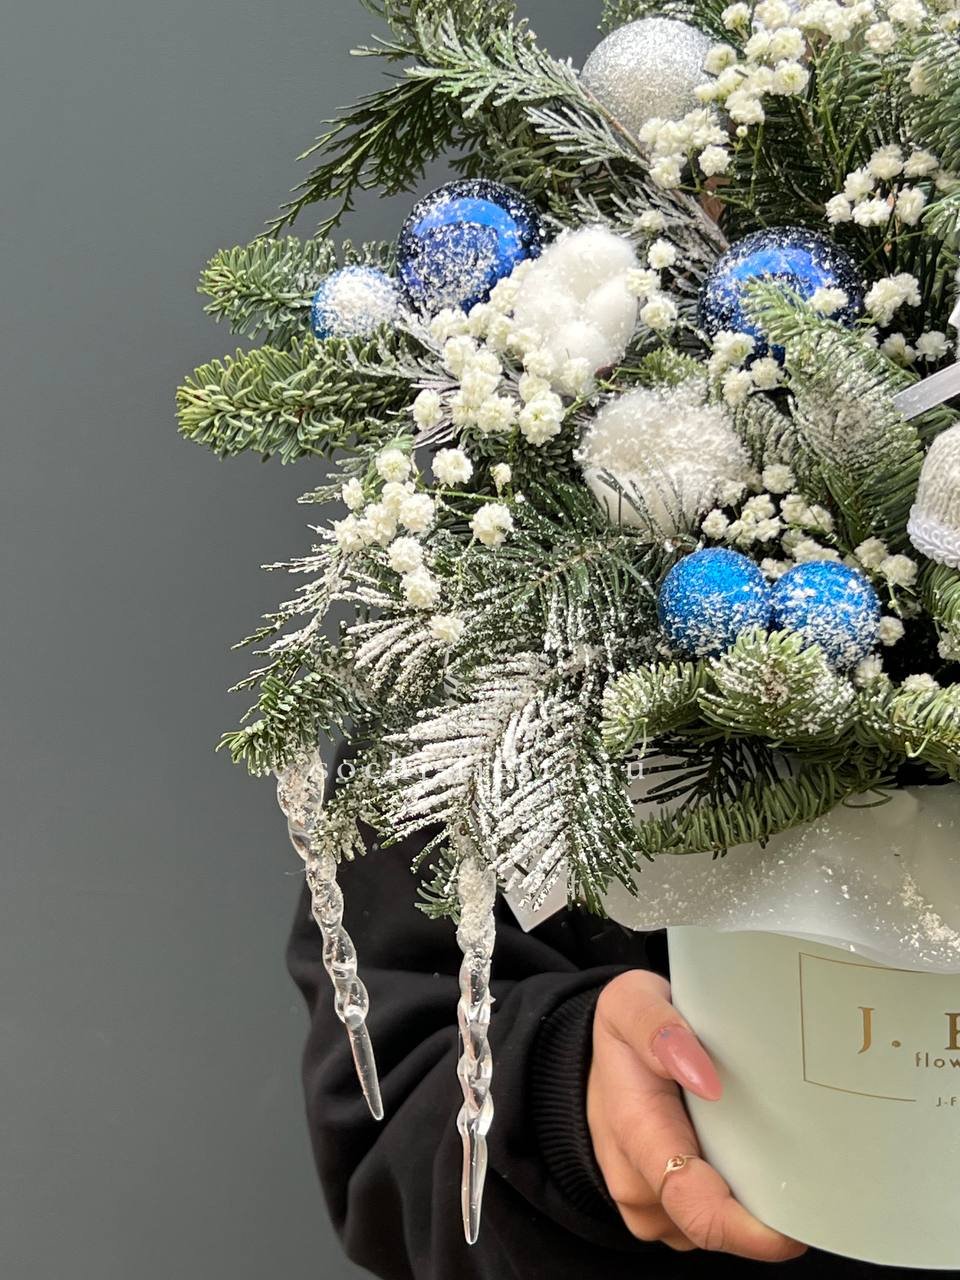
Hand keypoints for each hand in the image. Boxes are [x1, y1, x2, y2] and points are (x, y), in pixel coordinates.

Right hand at [587, 970, 806, 1260]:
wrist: (583, 1064)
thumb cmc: (619, 1033)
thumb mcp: (628, 1002)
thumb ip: (657, 1030)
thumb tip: (705, 1078)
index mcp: (637, 1135)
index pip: (696, 1207)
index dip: (752, 1231)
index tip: (796, 1226)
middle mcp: (639, 1185)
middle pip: (718, 1225)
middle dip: (764, 1206)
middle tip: (799, 1156)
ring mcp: (649, 1207)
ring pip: (717, 1228)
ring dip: (746, 1199)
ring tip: (754, 1140)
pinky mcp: (662, 1214)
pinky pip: (708, 1221)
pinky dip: (731, 1197)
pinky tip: (735, 1154)